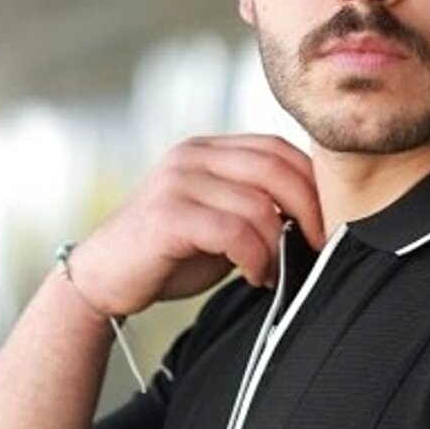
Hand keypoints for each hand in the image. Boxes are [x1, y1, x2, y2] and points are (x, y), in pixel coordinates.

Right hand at [68, 134, 325, 319]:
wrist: (104, 280)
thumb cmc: (167, 255)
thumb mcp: (218, 221)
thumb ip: (254, 208)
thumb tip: (312, 218)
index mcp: (207, 149)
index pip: (276, 148)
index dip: (311, 184)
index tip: (325, 224)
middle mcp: (192, 156)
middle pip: (274, 168)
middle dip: (308, 211)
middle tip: (315, 247)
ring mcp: (177, 182)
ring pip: (257, 204)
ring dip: (277, 245)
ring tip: (273, 271)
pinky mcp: (167, 216)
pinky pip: (233, 231)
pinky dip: (255, 257)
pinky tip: (254, 276)